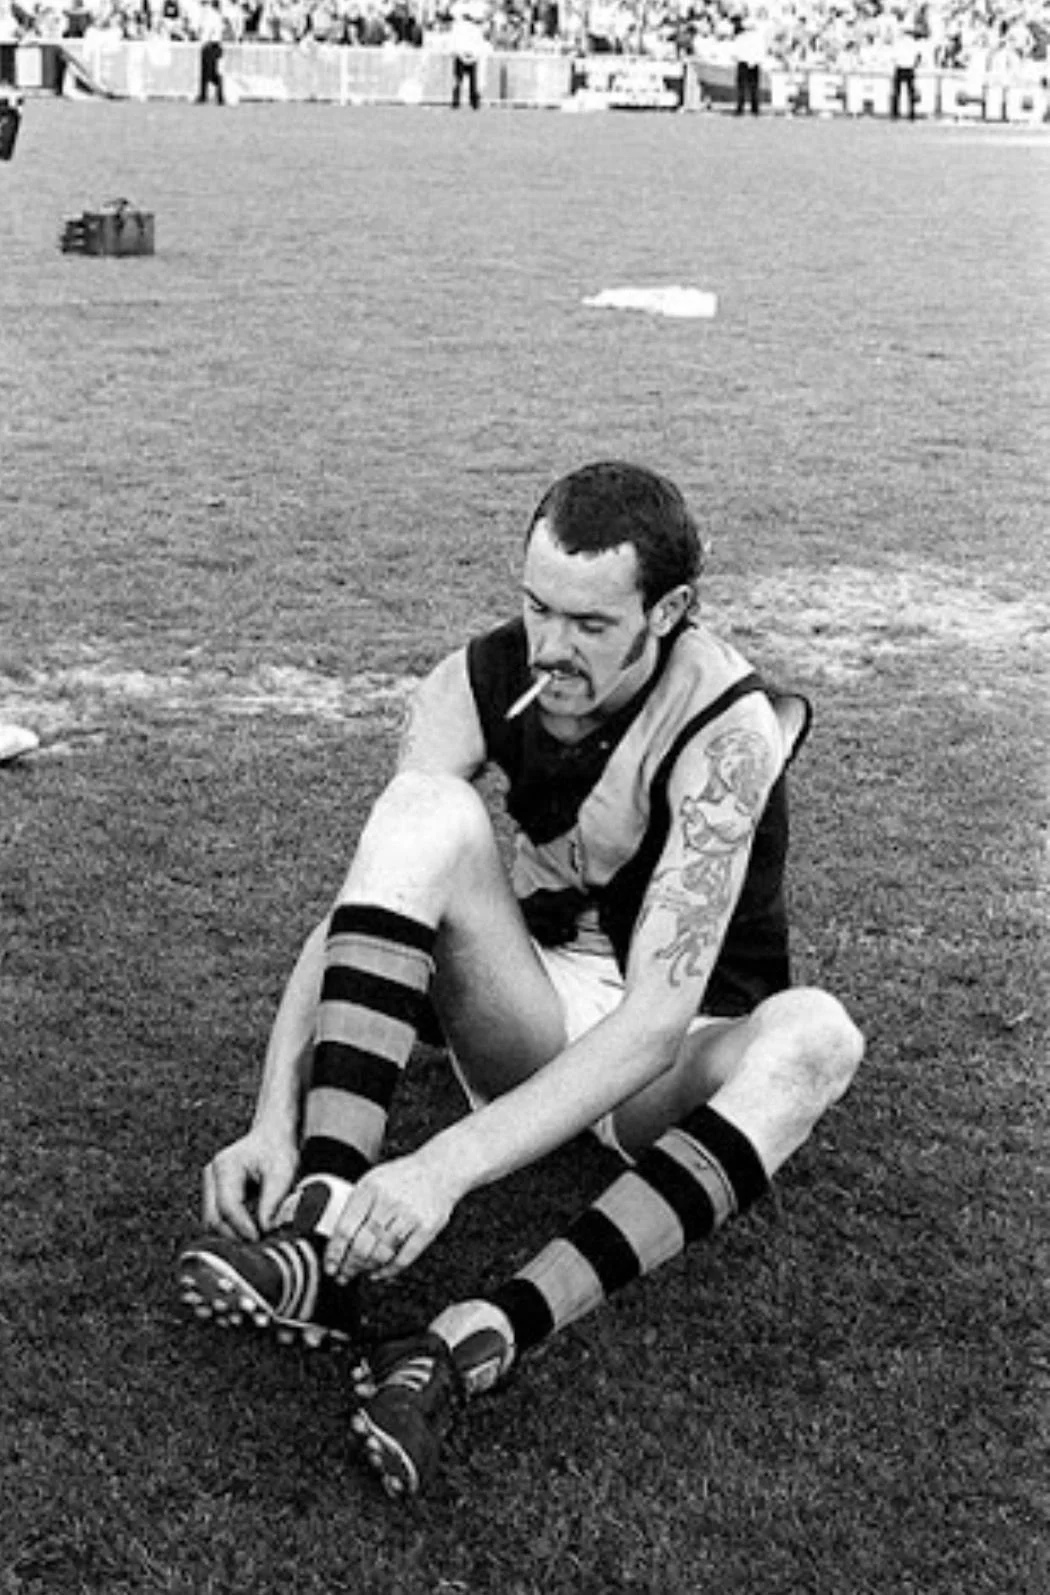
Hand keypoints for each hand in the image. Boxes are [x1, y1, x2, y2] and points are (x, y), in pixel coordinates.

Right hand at [201, 1126, 298, 1240]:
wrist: (272, 1136)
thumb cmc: (277, 1150)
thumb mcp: (284, 1172)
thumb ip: (274, 1200)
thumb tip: (266, 1229)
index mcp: (226, 1166)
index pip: (228, 1206)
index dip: (242, 1227)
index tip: (259, 1238)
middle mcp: (211, 1174)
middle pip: (213, 1218)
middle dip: (235, 1235)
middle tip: (259, 1244)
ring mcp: (209, 1184)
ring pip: (211, 1222)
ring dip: (232, 1234)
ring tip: (255, 1239)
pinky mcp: (212, 1193)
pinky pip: (216, 1218)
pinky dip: (230, 1228)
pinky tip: (248, 1231)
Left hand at [323, 1154, 457, 1283]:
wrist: (439, 1169)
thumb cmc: (402, 1177)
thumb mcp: (373, 1181)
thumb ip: (356, 1207)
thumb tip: (337, 1241)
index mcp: (370, 1188)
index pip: (345, 1228)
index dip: (334, 1252)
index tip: (330, 1266)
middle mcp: (389, 1201)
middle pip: (362, 1245)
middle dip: (349, 1266)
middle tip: (344, 1275)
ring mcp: (409, 1214)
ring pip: (382, 1253)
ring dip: (368, 1268)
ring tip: (361, 1272)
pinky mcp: (427, 1227)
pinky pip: (404, 1257)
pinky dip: (389, 1270)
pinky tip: (381, 1273)